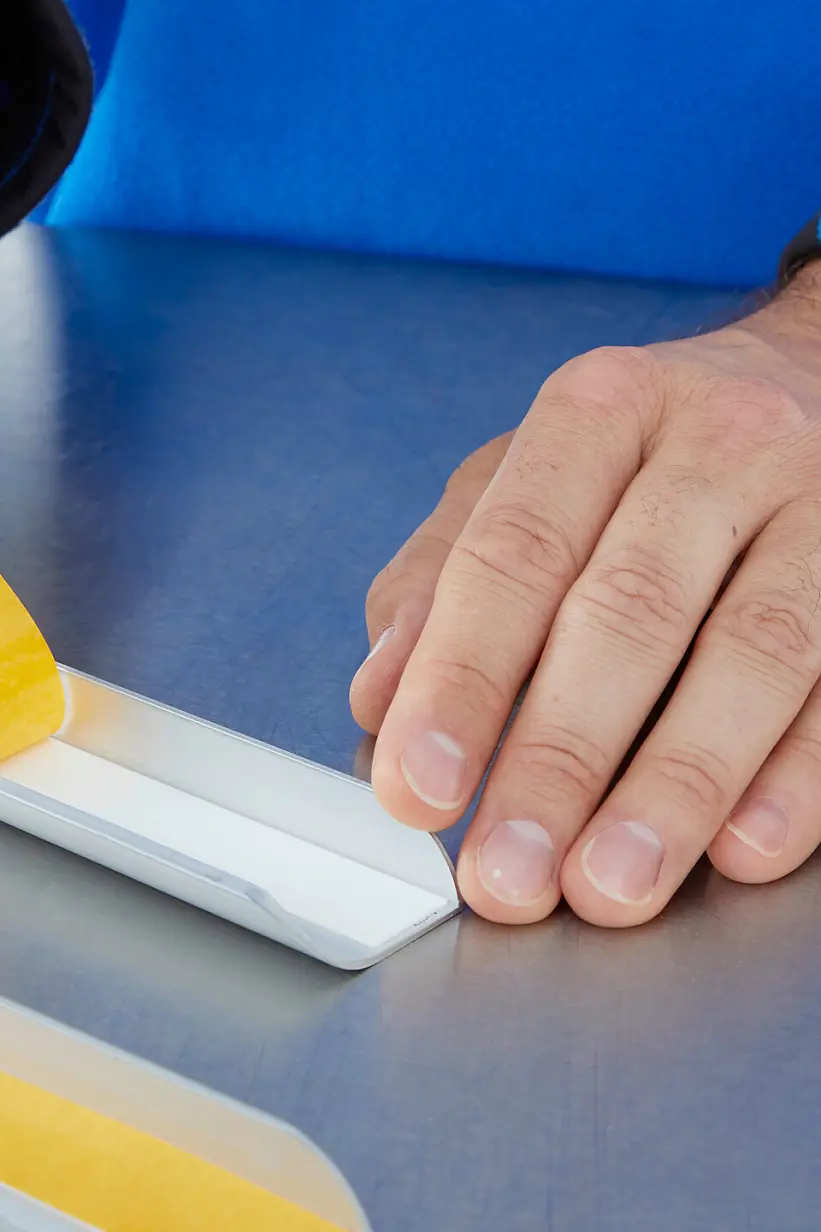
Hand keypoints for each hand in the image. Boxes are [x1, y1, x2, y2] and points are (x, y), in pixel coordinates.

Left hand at [351, 265, 820, 926]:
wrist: (814, 379)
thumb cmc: (649, 453)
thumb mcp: (528, 478)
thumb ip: (443, 579)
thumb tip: (379, 699)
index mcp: (599, 413)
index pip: (514, 555)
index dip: (460, 678)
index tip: (420, 786)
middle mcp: (715, 444)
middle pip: (629, 611)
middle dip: (561, 757)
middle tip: (508, 871)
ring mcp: (818, 503)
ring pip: (753, 652)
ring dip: (675, 786)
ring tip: (613, 885)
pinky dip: (798, 775)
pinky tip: (745, 846)